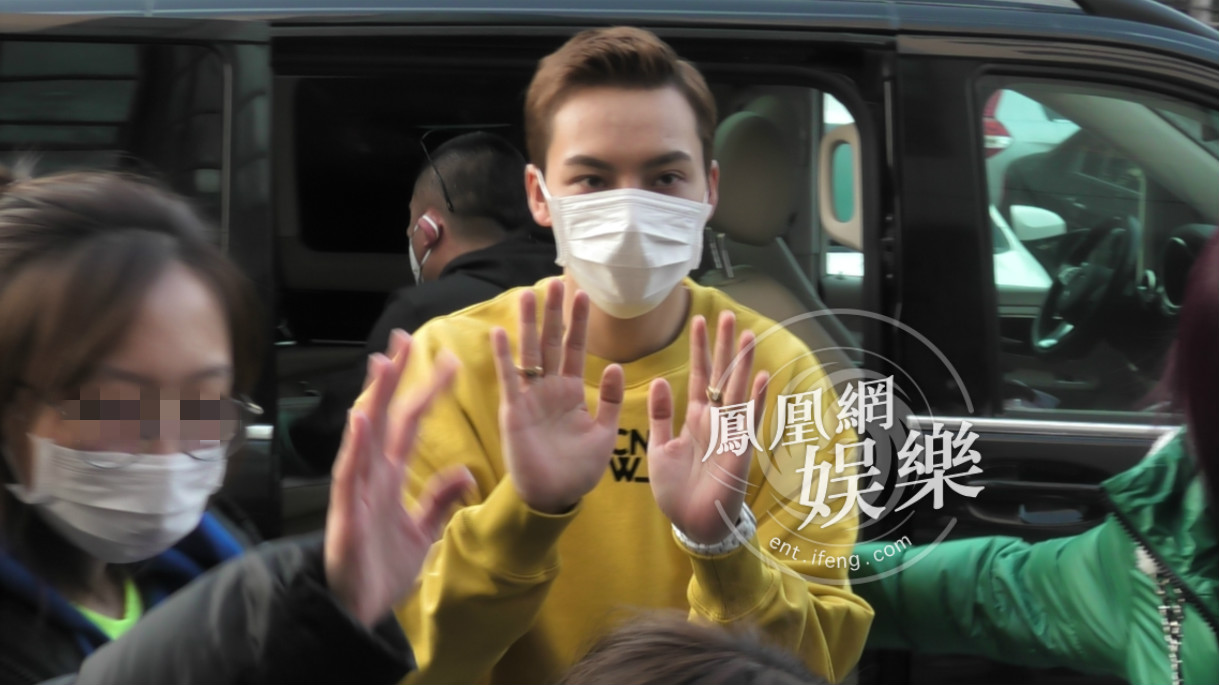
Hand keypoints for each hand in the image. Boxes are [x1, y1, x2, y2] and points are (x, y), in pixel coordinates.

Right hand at [325, 329, 473, 626]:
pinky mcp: (347, 515)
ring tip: (383, 364)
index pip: (410, 424)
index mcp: (390, 477)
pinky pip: (349, 476)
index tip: (446, 360)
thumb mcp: (424, 532)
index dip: (425, 392)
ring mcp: (357, 493)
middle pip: (385, 418)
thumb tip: (465, 471)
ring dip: (374, 400)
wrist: (358, 612)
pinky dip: (355, 448)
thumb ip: (440, 500)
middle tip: (405, 340)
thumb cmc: (383, 570)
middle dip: (395, 379)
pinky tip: (361, 420)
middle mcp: (371, 476)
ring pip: (365, 436)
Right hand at [491, 278, 624, 513]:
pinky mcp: (515, 412)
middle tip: (555, 281)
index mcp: (571, 392)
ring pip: (529, 353)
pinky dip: (505, 357)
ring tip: (529, 295)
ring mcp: (530, 398)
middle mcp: (549, 389)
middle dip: (553, 313)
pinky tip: (501, 333)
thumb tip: (613, 366)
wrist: (555, 497)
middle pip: (551, 342)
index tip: (583, 294)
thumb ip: (608, 401)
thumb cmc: (579, 469)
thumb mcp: (604, 434)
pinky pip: (510, 380)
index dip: (578, 323)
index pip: (575, 348)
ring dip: (529, 325)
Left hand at [648, 312, 768, 544]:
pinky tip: (761, 376)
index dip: (700, 349)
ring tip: (747, 335)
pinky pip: (748, 420)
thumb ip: (661, 416)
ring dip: (742, 364)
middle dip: (724, 346)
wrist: (692, 523)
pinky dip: (755, 399)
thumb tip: (660, 381)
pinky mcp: (739, 450)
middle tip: (727, 315)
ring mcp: (729, 433)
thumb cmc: (677, 490)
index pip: (700, 375)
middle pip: (722, 375)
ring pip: (738, 391)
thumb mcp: (660, 449)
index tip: (700, 320)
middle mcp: (715, 420)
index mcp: (695, 419)